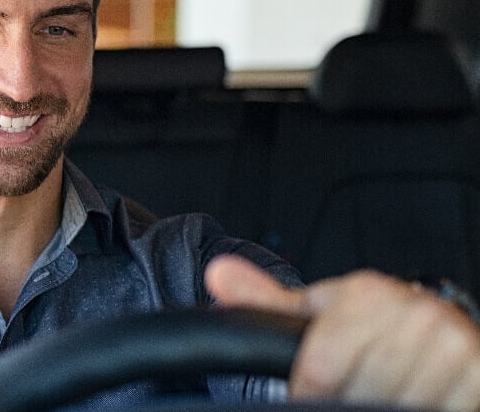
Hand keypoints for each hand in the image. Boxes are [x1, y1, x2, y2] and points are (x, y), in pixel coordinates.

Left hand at [206, 255, 479, 410]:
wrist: (433, 331)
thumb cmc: (365, 325)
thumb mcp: (315, 312)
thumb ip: (263, 301)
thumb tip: (217, 273)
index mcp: (370, 294)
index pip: (321, 370)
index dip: (309, 393)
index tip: (309, 394)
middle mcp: (418, 313)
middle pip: (359, 393)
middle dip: (347, 402)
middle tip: (349, 394)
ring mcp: (454, 343)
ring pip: (396, 406)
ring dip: (383, 407)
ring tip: (378, 394)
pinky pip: (437, 411)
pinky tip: (409, 398)